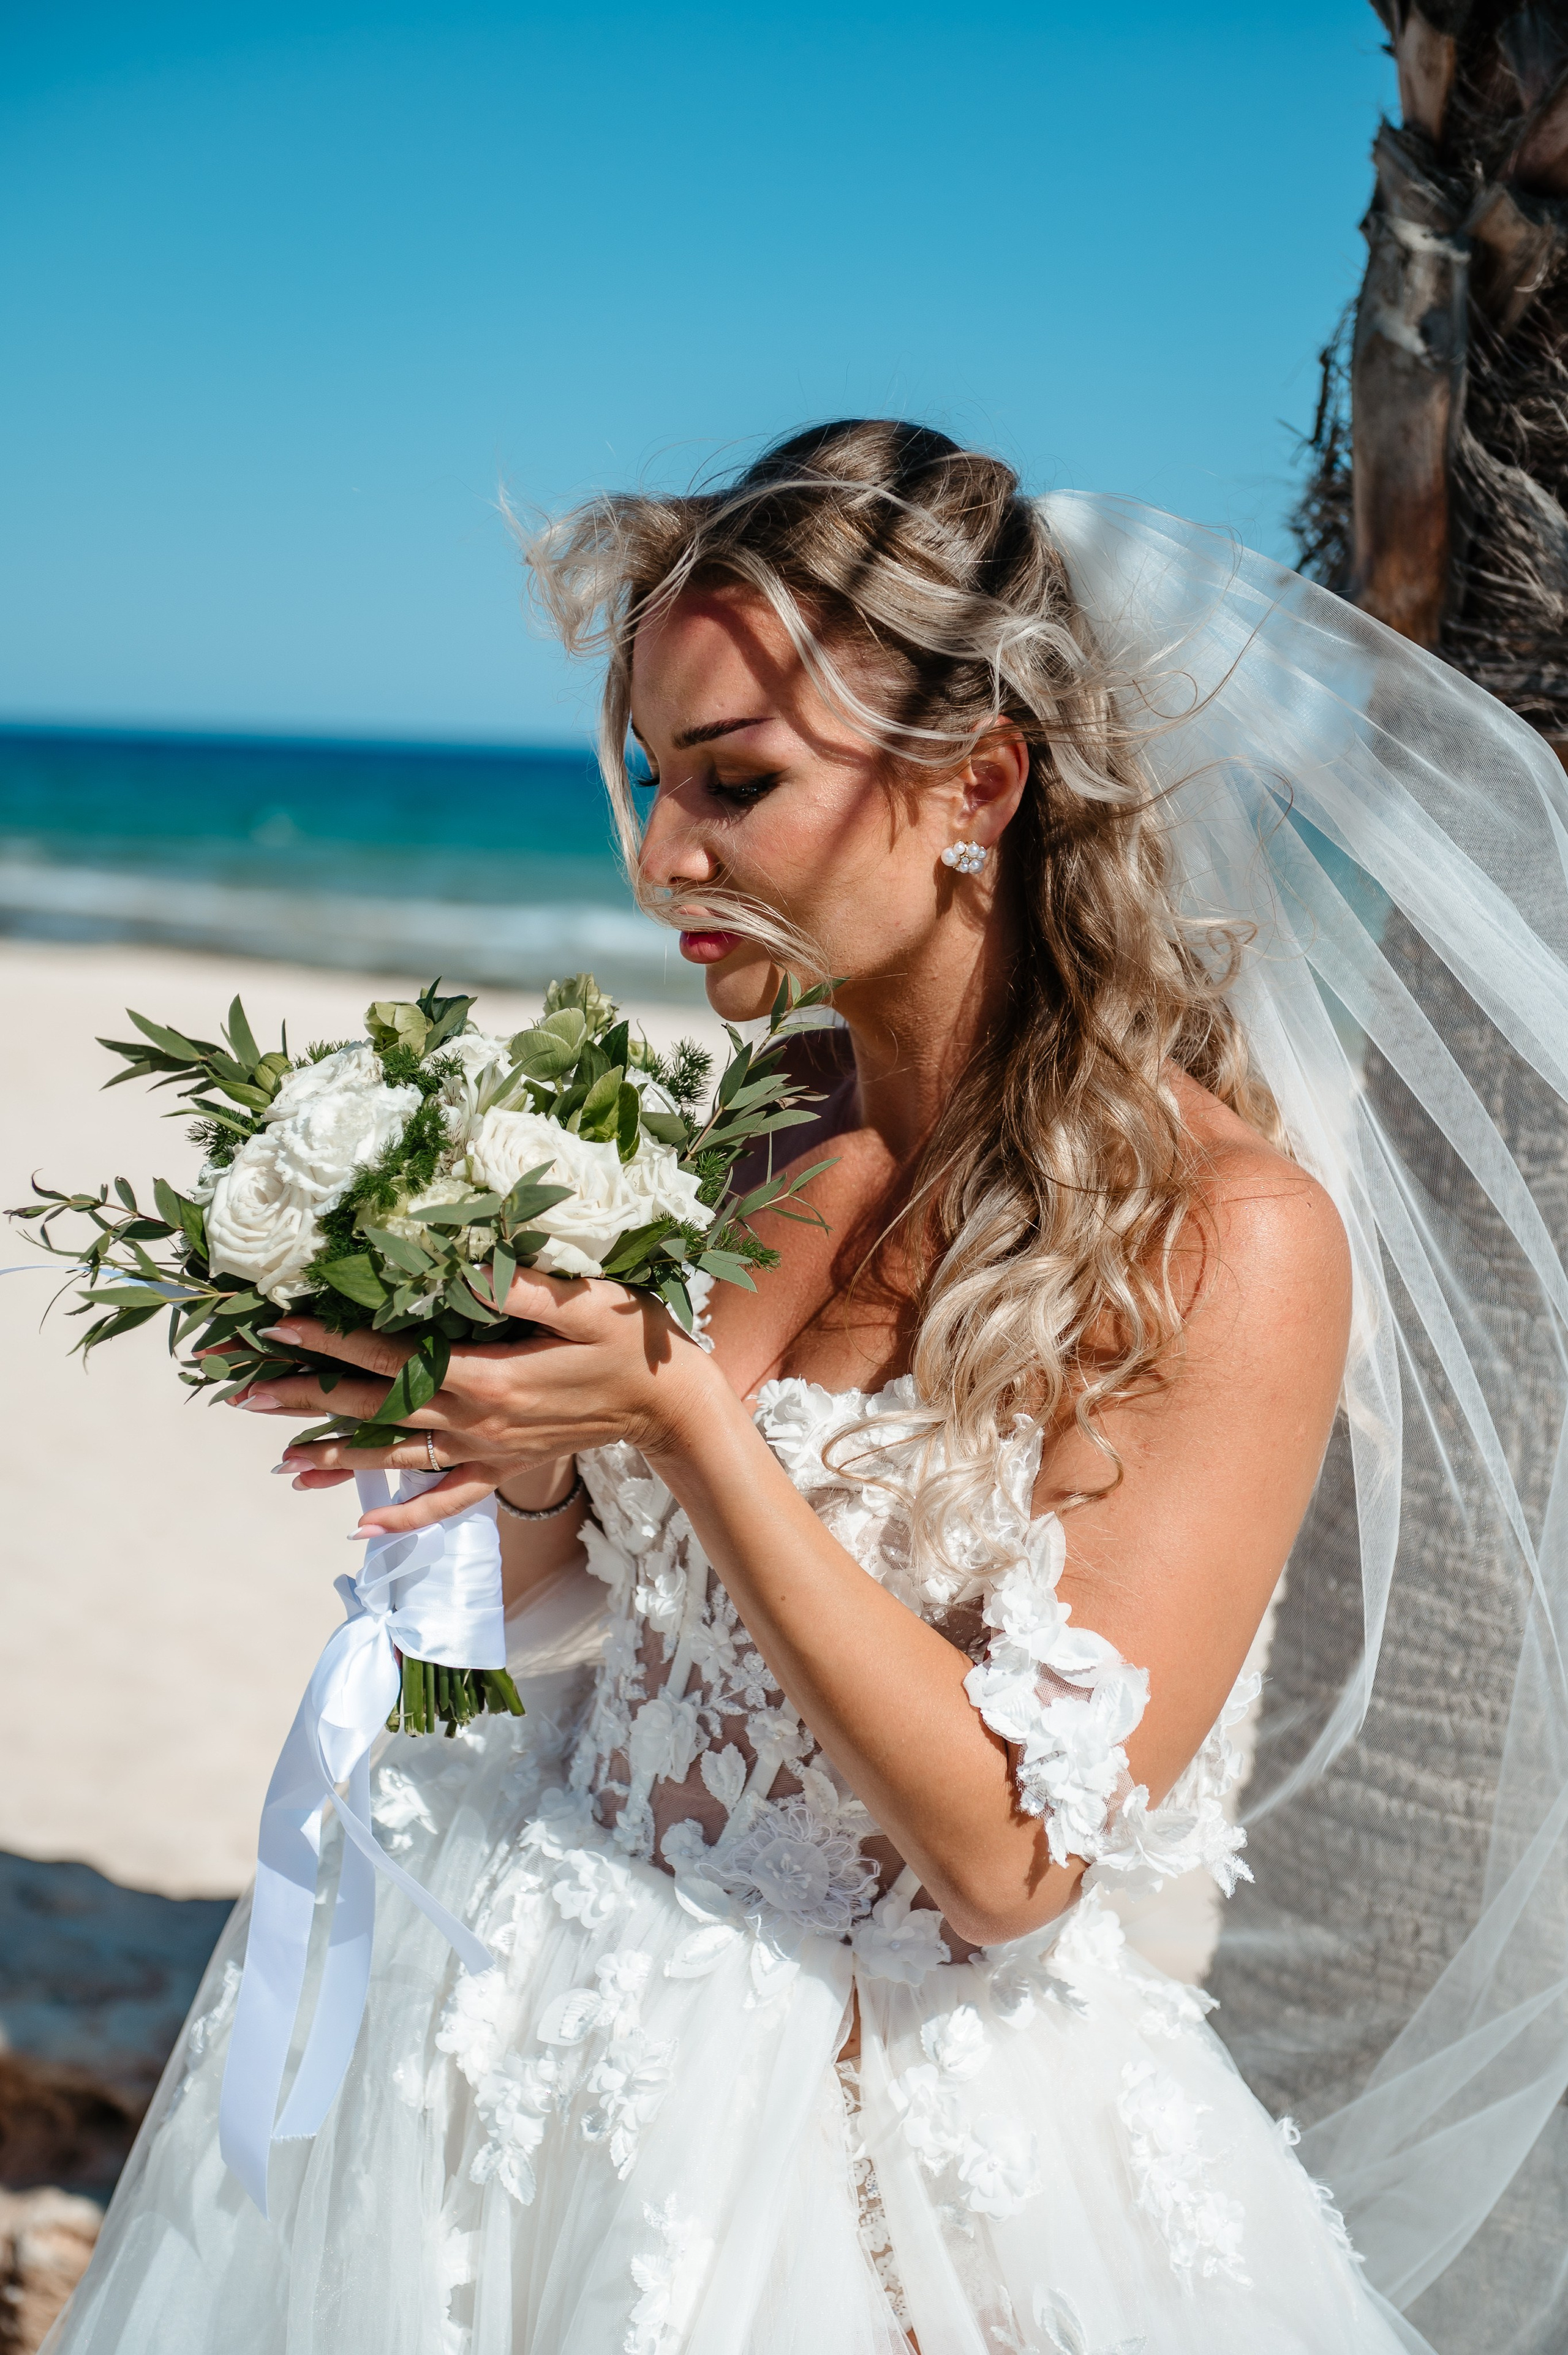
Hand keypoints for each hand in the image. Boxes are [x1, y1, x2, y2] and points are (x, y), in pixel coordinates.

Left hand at [231, 1268, 718, 1534]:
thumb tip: (456, 1269)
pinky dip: (405, 1516)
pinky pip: (446, 1499)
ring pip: (397, 1457)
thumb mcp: (583, 1300)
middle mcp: (476, 1421)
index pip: (391, 1354)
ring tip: (280, 1461)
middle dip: (306, 1398)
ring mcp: (488, 1451)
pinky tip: (363, 1527)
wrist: (674, 1407)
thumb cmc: (633, 1339)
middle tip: (242, 1394)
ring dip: (336, 1458)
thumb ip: (516, 1287)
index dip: (332, 1337)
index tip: (277, 1325)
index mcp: (486, 1376)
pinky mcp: (505, 1467)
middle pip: (376, 1408)